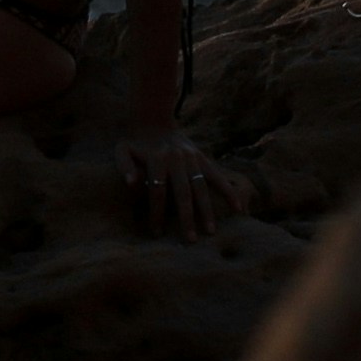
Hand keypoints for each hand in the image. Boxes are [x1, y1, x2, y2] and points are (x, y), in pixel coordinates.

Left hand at [110, 123, 237, 243]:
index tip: (157, 232)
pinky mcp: (202, 158)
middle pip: (183, 192)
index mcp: (157, 157)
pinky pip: (217, 176)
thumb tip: (131, 183)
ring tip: (211, 231)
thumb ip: (124, 166)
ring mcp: (192, 157)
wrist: (154, 119)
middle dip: (187, 217)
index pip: (157, 190)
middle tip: (191, 240)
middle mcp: (176, 158)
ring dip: (207, 210)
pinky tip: (238, 207)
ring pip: (201, 187)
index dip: (157, 212)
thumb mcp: (122, 150)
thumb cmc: (135, 142)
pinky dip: (228, 190)